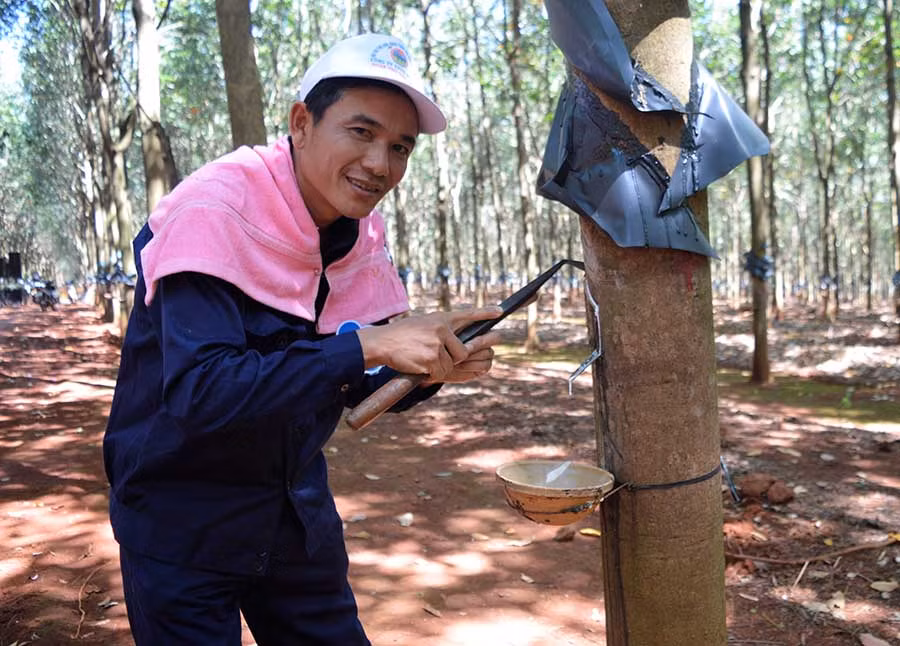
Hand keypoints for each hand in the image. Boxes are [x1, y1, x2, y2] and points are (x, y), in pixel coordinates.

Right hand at [355, 306, 502, 382]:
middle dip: (457, 356)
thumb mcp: (423, 324)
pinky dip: (432, 373)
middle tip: (442, 355)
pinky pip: (441, 372)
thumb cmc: (401, 335)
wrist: (382, 343)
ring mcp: (437, 344)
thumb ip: (441, 330)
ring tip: (422, 358)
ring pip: (452, 363)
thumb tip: (461, 343)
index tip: (499, 311)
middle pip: (463, 350)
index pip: (468, 314)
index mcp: (441, 318)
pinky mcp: (431, 358)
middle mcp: (442, 329)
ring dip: (440, 366)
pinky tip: (420, 365)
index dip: (484, 313)